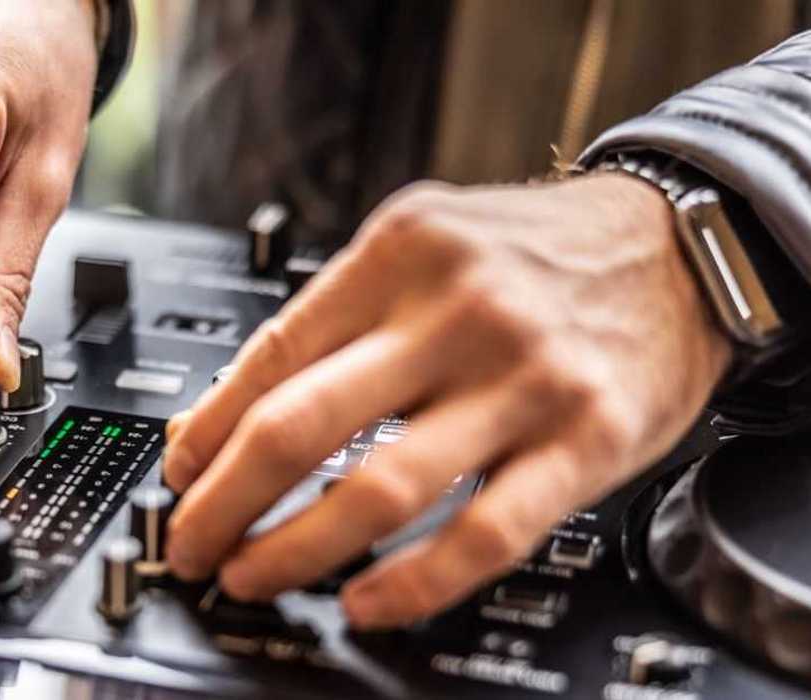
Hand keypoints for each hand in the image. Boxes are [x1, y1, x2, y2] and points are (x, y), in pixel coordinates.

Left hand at [162, 174, 731, 627]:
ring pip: (379, 488)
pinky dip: (412, 582)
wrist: (677, 246)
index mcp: (400, 255)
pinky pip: (482, 532)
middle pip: (301, 426)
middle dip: (224, 501)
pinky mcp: (584, 440)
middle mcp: (455, 311)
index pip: (272, 356)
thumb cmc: (535, 251)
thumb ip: (331, 320)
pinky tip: (366, 603)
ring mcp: (522, 379)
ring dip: (295, 548)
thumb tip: (225, 412)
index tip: (179, 476)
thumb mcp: (424, 243)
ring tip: (253, 576)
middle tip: (191, 543)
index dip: (208, 430)